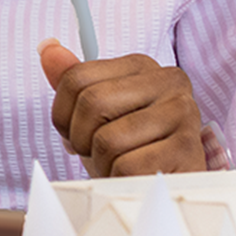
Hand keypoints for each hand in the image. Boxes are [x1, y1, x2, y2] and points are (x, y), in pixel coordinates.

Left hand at [37, 40, 211, 177]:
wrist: (168, 186)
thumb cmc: (131, 149)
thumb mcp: (96, 115)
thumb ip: (72, 81)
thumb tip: (48, 49)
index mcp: (142, 66)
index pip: (76, 77)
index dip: (64, 115)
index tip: (80, 131)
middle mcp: (168, 82)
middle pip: (92, 103)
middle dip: (82, 139)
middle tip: (99, 152)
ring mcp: (183, 114)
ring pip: (107, 139)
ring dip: (103, 163)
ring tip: (121, 164)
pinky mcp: (187, 150)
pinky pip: (127, 167)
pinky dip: (120, 179)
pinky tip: (135, 177)